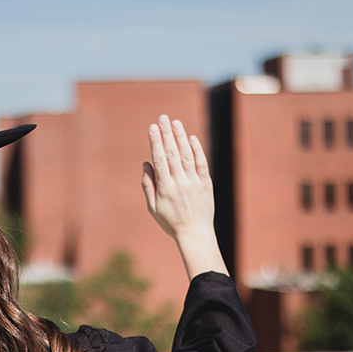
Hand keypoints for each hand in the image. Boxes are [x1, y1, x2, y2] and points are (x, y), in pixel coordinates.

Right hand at [142, 115, 227, 278]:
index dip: (155, 142)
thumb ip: (148, 185)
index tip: (152, 128)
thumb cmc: (170, 221)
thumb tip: (146, 163)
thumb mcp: (153, 207)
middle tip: (163, 118)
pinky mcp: (206, 184)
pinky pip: (201, 163)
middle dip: (167, 134)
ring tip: (175, 123)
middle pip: (172, 153)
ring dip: (181, 137)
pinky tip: (191, 138)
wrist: (195, 233)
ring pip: (186, 155)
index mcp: (165, 188)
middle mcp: (180, 182)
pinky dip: (197, 150)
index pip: (159, 159)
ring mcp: (194, 182)